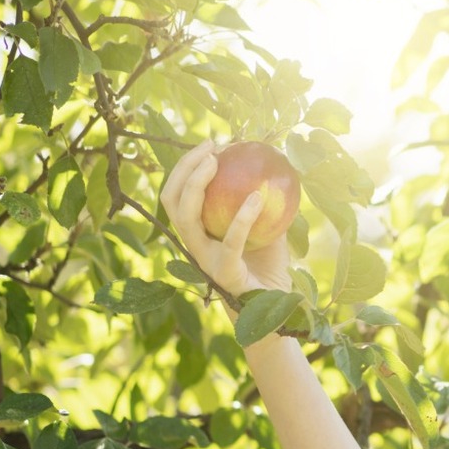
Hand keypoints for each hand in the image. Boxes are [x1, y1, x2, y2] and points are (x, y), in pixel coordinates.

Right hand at [160, 141, 292, 297]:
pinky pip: (231, 240)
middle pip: (172, 199)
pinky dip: (243, 217)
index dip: (188, 165)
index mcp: (198, 230)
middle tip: (210, 146)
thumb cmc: (269, 263)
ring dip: (197, 185)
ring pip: (186, 218)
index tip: (212, 143)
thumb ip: (264, 198)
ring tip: (217, 162)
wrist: (276, 305)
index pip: (178, 192)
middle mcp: (193, 243)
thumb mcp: (267, 224)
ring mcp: (204, 259)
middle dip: (184, 167)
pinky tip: (256, 196)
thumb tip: (273, 161)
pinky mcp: (225, 272)